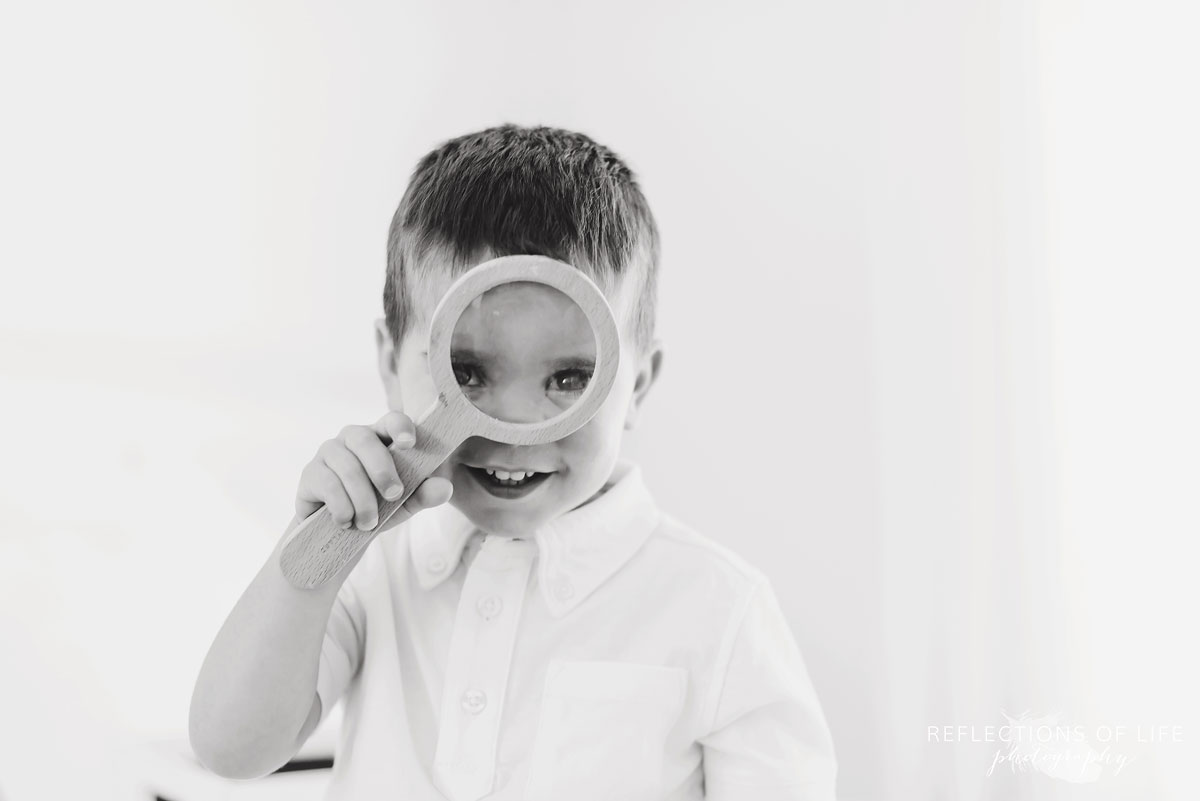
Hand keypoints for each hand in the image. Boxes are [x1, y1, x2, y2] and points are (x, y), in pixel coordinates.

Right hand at [293, 410, 452, 533]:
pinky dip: (341, 506)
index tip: (410, 443)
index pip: (391, 420)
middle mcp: (353, 437)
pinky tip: (347, 521)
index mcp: (381, 437)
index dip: (400, 426)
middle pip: (364, 440)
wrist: (340, 532)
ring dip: (363, 498)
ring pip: (347, 466)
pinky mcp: (310, 473)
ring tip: (370, 523)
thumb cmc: (377, 507)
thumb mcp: (405, 504)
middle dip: (382, 469)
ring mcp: (328, 452)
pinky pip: (327, 484)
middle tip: (394, 495)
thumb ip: (424, 494)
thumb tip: (444, 487)